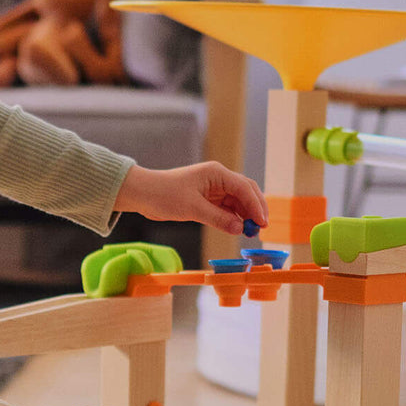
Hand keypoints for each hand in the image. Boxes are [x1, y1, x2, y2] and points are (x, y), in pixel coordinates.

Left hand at [114, 162, 266, 237]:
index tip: (262, 223)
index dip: (256, 205)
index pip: (243, 188)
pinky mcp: (208, 199)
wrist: (143, 194)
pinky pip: (227, 208)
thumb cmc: (164, 195)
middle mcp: (218, 178)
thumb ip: (218, 219)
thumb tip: (239, 229)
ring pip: (238, 201)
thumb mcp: (192, 209)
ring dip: (246, 215)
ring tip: (251, 232)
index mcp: (216, 173)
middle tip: (261, 228)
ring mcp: (214, 188)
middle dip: (256, 209)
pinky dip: (234, 218)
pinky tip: (239, 228)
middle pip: (246, 192)